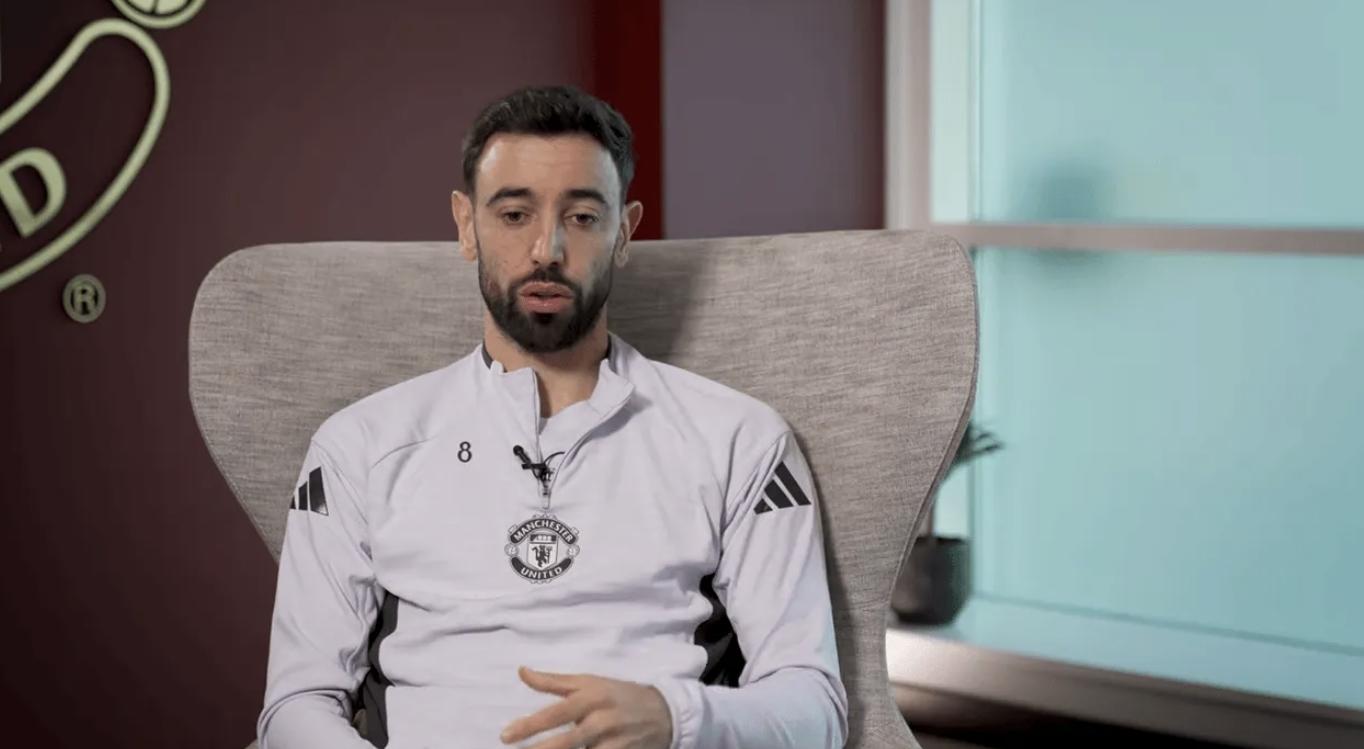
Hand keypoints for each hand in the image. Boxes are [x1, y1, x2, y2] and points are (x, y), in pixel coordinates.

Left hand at [500, 665, 672, 748]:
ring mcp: (615, 743)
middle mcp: (603, 721)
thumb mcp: (589, 682)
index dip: (530, 726)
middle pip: (567, 741)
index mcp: (592, 697)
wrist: (663, 712)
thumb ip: (553, 682)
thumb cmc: (617, 694)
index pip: (556, 713)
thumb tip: (522, 672)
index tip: (505, 736)